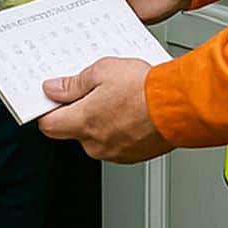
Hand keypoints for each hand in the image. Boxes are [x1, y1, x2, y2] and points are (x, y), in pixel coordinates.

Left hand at [38, 58, 172, 163]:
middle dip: (79, 111)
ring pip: (97, 136)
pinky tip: (132, 110)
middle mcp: (95, 143)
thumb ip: (73, 84)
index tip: (53, 98)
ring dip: (102, 120)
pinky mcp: (133, 155)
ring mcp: (114, 152)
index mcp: (82, 122)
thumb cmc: (145, 89)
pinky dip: (120, 128)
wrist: (179, 106)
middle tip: (94, 89)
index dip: (47, 110)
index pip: (48, 125)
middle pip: (73, 130)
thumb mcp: (102, 71)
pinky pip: (117, 142)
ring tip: (120, 97)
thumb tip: (54, 89)